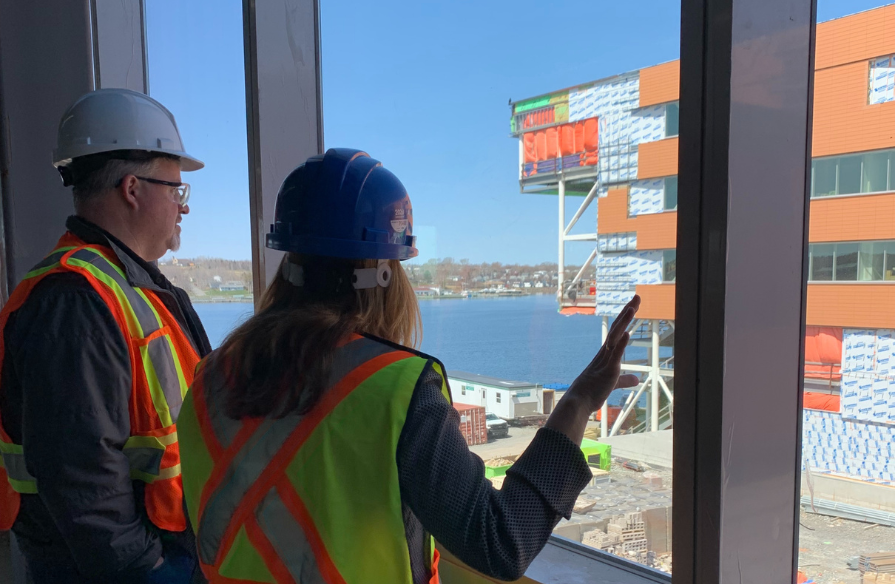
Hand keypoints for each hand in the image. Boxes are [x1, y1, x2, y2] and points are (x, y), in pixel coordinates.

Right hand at [568, 295, 640, 411]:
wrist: (579, 402)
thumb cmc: (592, 392)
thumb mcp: (612, 384)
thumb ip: (624, 380)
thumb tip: (636, 379)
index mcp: (606, 354)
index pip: (617, 330)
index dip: (625, 317)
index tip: (633, 304)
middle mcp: (605, 353)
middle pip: (617, 327)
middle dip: (628, 312)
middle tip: (638, 296)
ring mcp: (606, 360)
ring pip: (615, 336)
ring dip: (624, 322)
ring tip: (632, 307)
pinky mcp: (609, 370)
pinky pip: (615, 355)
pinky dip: (621, 343)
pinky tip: (627, 333)